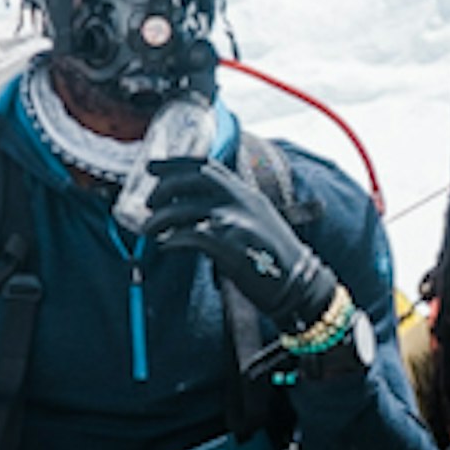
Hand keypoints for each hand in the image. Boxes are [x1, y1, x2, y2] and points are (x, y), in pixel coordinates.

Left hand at [148, 155, 344, 338]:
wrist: (300, 286)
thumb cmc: (275, 259)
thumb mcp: (257, 221)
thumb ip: (232, 209)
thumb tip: (193, 210)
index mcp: (246, 193)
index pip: (206, 166)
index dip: (175, 163)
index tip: (151, 167)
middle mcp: (240, 200)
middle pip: (192, 179)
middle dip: (164, 188)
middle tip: (149, 203)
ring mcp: (235, 220)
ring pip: (183, 209)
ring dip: (159, 219)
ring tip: (148, 230)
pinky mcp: (229, 245)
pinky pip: (189, 236)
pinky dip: (172, 240)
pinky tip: (166, 246)